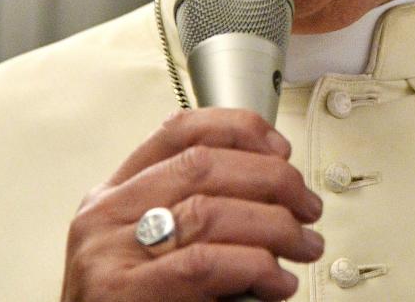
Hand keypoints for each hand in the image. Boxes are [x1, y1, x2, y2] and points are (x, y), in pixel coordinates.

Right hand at [61, 108, 323, 300]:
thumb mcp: (155, 250)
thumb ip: (196, 216)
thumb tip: (276, 196)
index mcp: (115, 195)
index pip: (180, 131)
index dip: (239, 129)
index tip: (281, 149)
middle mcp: (107, 215)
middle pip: (204, 165)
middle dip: (272, 180)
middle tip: (307, 207)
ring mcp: (109, 253)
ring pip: (210, 211)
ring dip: (275, 226)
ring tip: (303, 246)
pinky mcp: (121, 294)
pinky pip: (204, 263)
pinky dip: (254, 266)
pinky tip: (277, 281)